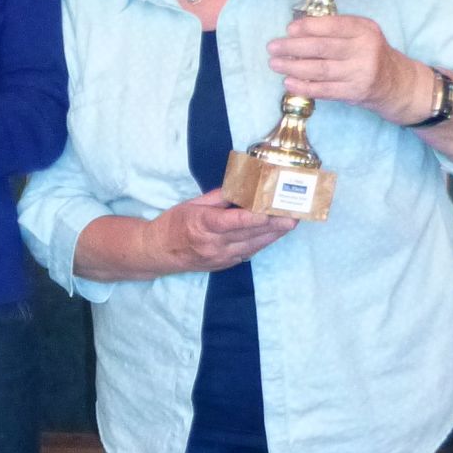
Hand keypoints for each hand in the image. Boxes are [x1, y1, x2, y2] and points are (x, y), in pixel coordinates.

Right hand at [149, 190, 295, 273]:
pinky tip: (274, 233)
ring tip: (291, 222)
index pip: (234, 222)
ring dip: (274, 234)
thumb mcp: (192, 205)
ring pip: (254, 244)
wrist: (157, 252)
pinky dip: (262, 242)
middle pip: (250, 233)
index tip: (273, 211)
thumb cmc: (173, 224)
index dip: (256, 217)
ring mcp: (220, 257)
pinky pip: (249, 252)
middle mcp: (213, 244)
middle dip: (274, 224)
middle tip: (295, 214)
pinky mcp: (224, 264)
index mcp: (203, 225)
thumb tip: (243, 187)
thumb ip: (219, 198)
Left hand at [266, 13, 428, 123]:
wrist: (395, 82)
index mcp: (364, 30)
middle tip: (272, 48)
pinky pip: (324, 90)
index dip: (309, 27)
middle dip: (293, 47)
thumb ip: (336, 31)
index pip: (334, 26)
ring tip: (275, 64)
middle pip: (323, 48)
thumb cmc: (369, 54)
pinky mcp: (355, 92)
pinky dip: (304, 86)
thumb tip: (297, 31)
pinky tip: (288, 82)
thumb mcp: (361, 35)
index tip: (289, 29)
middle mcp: (364, 50)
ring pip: (321, 69)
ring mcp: (360, 72)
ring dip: (293, 67)